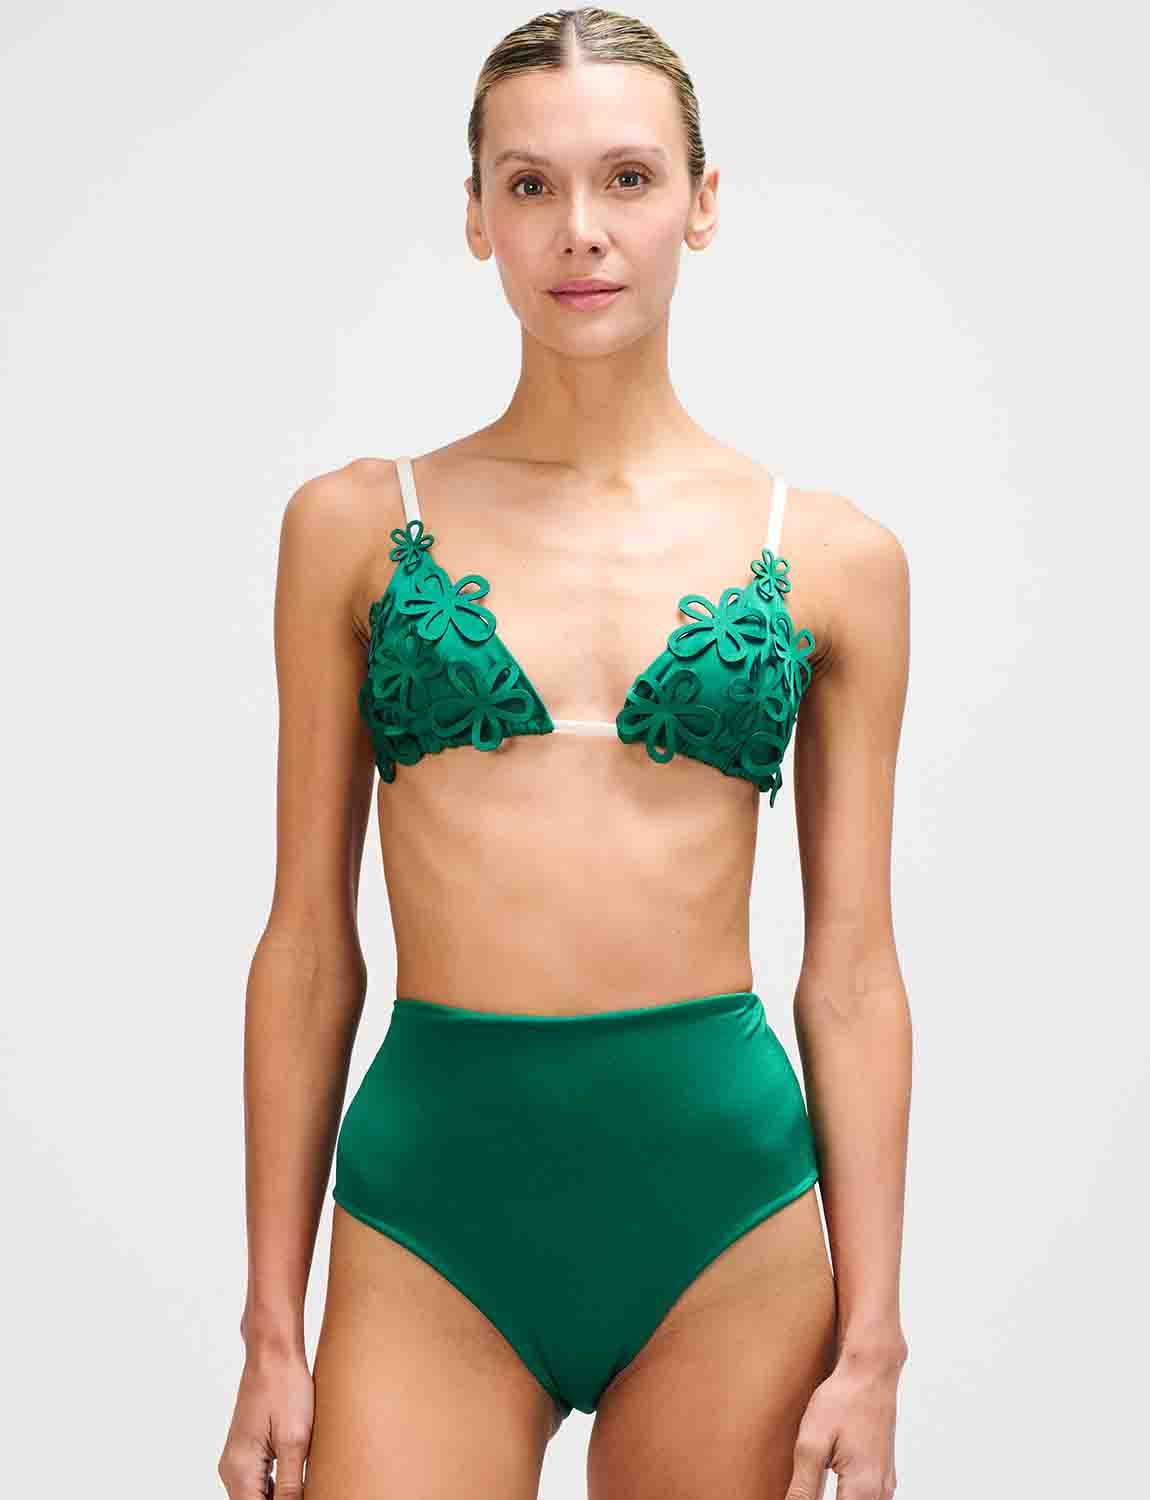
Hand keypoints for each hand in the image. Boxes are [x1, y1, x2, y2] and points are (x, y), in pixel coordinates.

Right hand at [218, 1347, 313, 1497]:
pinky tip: (297, 1485)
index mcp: (241, 1470)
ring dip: (278, 1499)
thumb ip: (292, 1486)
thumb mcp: (295, 1441)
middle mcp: (232, 1470)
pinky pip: (258, 1484)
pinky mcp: (247, 1453)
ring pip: (256, 1498)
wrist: (273, 1353)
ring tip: (304, 1489)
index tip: (303, 1497)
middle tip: (306, 1491)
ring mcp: (237, 1461)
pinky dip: (275, 1490)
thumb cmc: (285, 1388)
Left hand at [784, 1345, 904, 1499]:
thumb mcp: (812, 1443)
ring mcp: (885, 1484)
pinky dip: (848, 1498)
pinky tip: (832, 1490)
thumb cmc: (843, 1400)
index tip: (799, 1496)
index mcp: (862, 1490)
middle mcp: (880, 1494)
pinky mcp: (883, 1475)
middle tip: (804, 1488)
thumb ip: (803, 1487)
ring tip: (814, 1488)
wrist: (870, 1371)